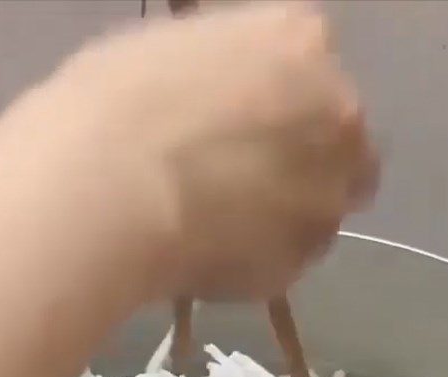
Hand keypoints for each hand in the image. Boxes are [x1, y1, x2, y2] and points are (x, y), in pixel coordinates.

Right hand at [43, 1, 377, 300]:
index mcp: (302, 42)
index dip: (282, 105)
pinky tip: (208, 259)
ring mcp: (325, 197)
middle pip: (342, 145)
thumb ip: (225, 77)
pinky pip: (285, 262)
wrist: (106, 195)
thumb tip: (221, 102)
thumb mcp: (172, 54)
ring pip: (321, 211)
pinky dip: (258, 264)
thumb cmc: (117, 107)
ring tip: (220, 232)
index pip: (316, 72)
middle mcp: (338, 117)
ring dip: (285, 218)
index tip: (247, 127)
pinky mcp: (298, 263)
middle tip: (244, 184)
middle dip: (304, 163)